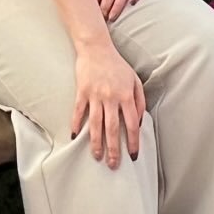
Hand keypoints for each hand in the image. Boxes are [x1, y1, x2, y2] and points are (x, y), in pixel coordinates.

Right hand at [71, 43, 144, 168]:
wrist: (96, 47)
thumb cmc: (117, 65)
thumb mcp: (135, 80)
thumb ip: (139, 100)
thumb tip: (139, 122)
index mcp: (126, 95)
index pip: (132, 124)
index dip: (133, 142)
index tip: (133, 155)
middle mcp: (111, 97)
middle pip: (113, 129)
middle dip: (114, 149)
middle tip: (113, 165)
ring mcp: (95, 95)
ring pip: (95, 124)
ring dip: (96, 142)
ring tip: (97, 157)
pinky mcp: (82, 91)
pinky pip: (78, 111)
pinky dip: (76, 124)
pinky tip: (74, 136)